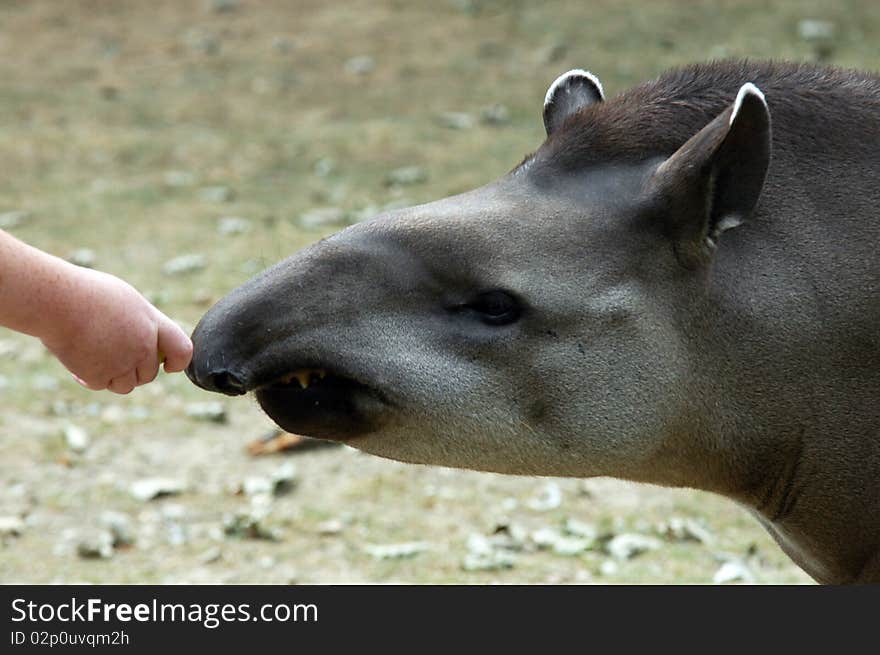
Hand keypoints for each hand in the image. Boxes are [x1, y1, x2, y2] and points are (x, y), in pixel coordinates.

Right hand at [40, 267, 192, 393]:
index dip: (178, 362)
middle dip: (135, 371)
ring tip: (97, 360)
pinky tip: (78, 364)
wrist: (57, 300)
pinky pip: (101, 385)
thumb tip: (147, 341)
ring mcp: (122, 362)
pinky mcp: (99, 375)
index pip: (183, 350)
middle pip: (149, 374)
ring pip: (127, 385)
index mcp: (152, 323)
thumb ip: (140, 322)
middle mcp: (142, 345)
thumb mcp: (124, 300)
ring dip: (115, 377)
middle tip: (114, 358)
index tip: (168, 366)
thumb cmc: (86, 293)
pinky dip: (90, 379)